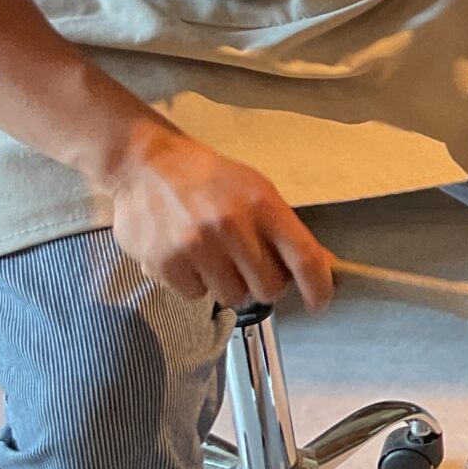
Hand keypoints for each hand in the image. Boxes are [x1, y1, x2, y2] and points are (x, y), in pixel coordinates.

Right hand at [106, 122, 332, 310]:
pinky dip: (195, 282)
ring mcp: (197, 246)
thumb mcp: (256, 190)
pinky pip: (197, 295)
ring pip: (233, 297)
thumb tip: (323, 265)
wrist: (145, 165)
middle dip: (264, 283)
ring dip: (227, 283)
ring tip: (212, 254)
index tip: (320, 303)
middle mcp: (232, 226)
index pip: (305, 258)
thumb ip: (286, 230)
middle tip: (248, 265)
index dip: (318, 287)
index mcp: (262, 204)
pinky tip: (186, 254)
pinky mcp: (166, 263)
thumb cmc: (208, 179)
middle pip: (270, 288)